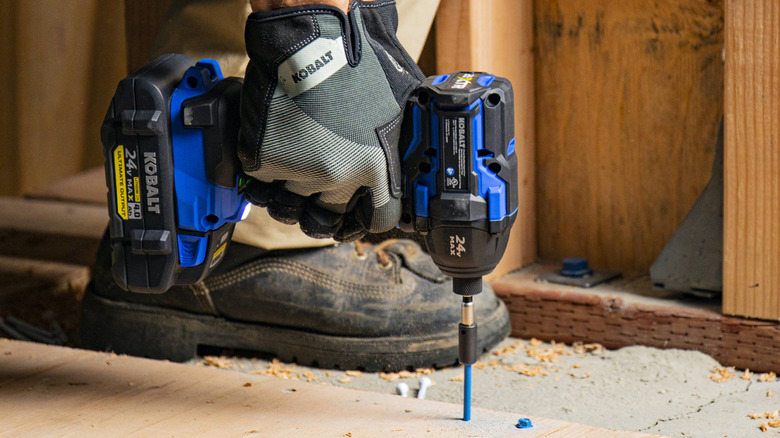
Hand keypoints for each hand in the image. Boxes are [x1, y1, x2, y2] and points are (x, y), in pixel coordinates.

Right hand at [239, 0, 423, 240]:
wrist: (311, 40)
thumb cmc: (358, 67)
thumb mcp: (398, 110)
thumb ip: (397, 148)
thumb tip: (406, 166)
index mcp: (377, 169)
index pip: (378, 221)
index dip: (368, 219)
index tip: (360, 214)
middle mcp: (339, 177)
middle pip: (330, 218)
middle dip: (325, 209)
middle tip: (319, 192)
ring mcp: (299, 171)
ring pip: (291, 206)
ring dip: (291, 194)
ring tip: (294, 172)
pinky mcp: (264, 160)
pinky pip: (263, 183)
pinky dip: (267, 171)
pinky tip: (275, 151)